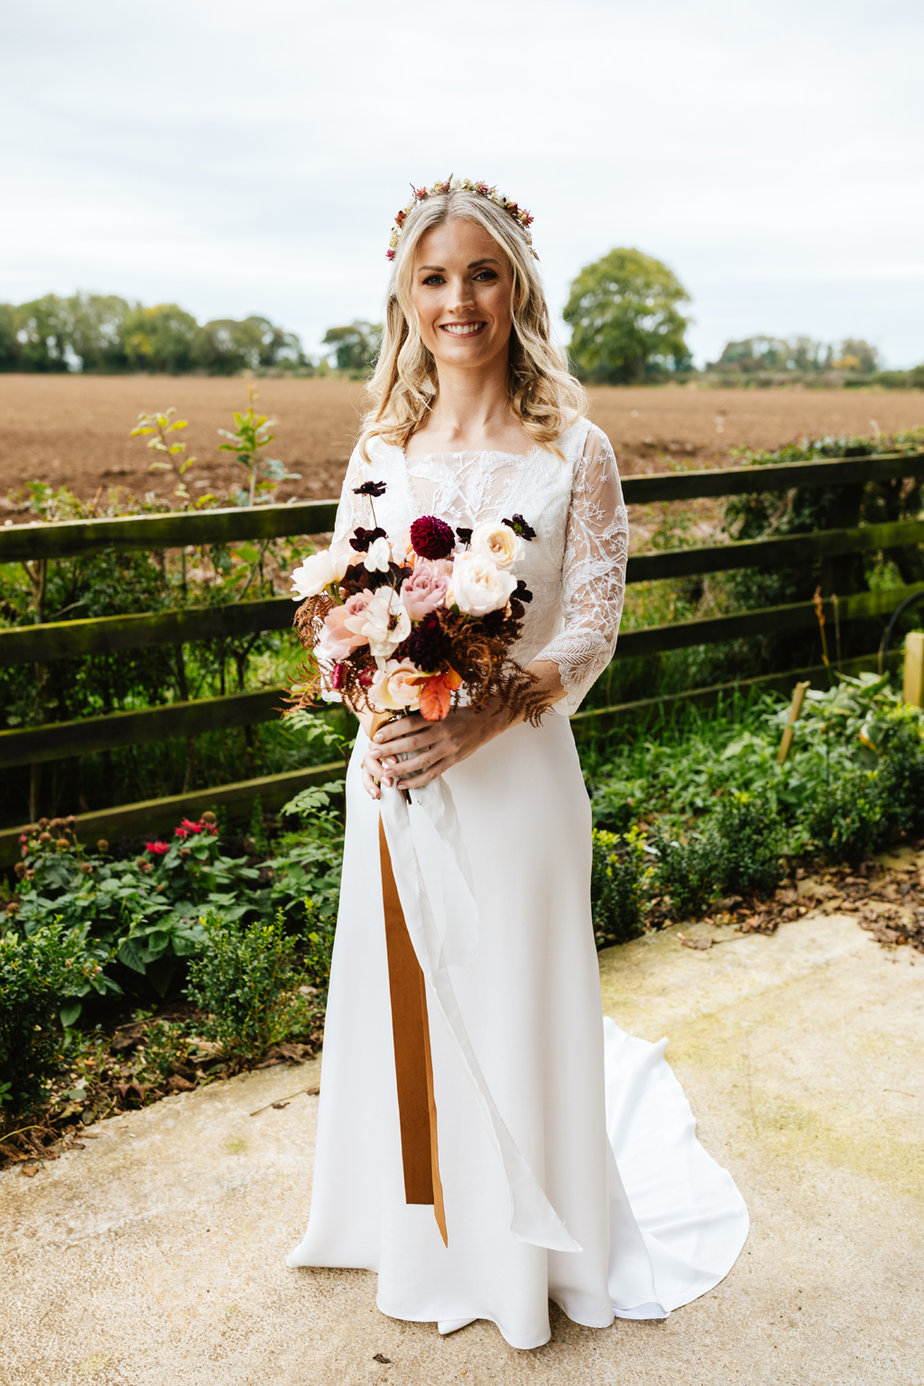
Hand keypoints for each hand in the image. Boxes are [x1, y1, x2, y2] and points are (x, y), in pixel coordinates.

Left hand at [361, 704, 507, 798]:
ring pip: (421, 762)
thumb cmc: (460, 714)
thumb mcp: (442, 710)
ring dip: (401, 768)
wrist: (486, 721)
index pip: (410, 723)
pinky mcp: (453, 761)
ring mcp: (449, 749)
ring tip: (384, 773)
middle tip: (373, 754)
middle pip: (412, 743)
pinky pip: (432, 774)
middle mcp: (443, 733)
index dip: (392, 730)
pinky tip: (402, 784)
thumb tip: (396, 720)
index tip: (377, 736)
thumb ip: (422, 716)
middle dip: (390, 749)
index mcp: (438, 718)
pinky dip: (416, 781)